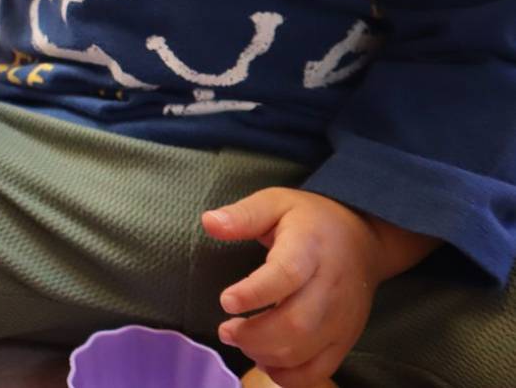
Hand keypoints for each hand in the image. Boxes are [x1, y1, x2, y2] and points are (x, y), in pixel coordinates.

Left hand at [203, 189, 435, 387]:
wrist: (363, 239)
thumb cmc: (310, 219)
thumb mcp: (275, 202)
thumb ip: (243, 215)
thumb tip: (208, 222)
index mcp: (310, 248)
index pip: (286, 275)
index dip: (254, 293)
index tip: (226, 301)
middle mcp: (330, 287)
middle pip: (295, 324)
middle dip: (253, 335)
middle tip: (226, 330)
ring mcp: (341, 318)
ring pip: (305, 352)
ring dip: (265, 355)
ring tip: (241, 341)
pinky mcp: (345, 339)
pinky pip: (319, 370)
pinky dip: (289, 376)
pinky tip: (265, 360)